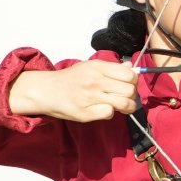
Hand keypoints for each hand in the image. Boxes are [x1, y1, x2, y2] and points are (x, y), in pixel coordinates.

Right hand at [10, 59, 138, 121]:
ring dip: (127, 107)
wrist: (47, 90)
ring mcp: (90, 97)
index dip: (133, 81)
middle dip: (132, 96)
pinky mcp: (85, 113)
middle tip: (126, 98)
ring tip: (122, 107)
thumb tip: (130, 66)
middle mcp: (95, 80)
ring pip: (123, 103)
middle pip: (129, 90)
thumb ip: (110, 68)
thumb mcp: (89, 67)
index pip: (129, 74)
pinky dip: (110, 114)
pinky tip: (104, 110)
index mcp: (97, 67)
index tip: (129, 85)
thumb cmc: (70, 79)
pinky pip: (109, 114)